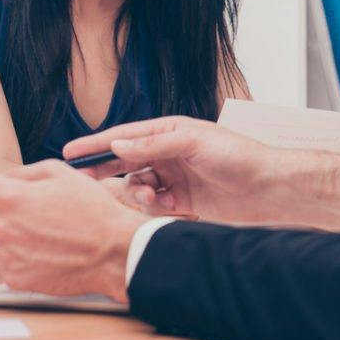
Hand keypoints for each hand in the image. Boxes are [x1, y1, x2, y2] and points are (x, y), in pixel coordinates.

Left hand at [0, 160, 144, 301]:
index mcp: (10, 198)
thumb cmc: (91, 211)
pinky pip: (0, 256)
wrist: (112, 252)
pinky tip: (32, 241)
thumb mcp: (59, 173)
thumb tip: (1, 178)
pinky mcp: (13, 277)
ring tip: (18, 218)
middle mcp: (1, 228)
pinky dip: (9, 246)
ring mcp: (5, 256)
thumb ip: (22, 173)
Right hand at [62, 116, 280, 224]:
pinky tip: (163, 207)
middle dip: (103, 171)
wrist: (269, 188)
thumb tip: (118, 143)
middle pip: (125, 162)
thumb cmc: (238, 156)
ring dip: (135, 193)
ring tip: (148, 196)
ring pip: (137, 187)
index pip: (125, 136)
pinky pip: (153, 206)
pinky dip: (151, 208)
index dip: (96, 143)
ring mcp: (174, 179)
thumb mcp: (193, 142)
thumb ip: (154, 144)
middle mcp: (169, 154)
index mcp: (170, 131)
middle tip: (80, 181)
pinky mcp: (182, 204)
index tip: (69, 151)